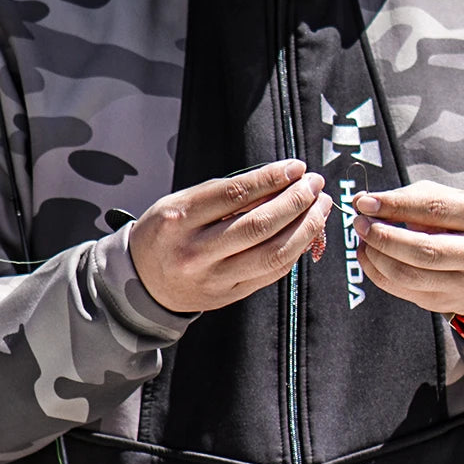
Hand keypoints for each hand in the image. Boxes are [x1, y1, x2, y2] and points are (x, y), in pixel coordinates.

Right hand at [129, 160, 333, 314]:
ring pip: (273, 253)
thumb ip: (225, 194)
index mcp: (180, 220)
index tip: (296, 167)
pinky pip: (272, 272)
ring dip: (305, 227)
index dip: (271, 179)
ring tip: (320, 206)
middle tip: (315, 184)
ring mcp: (214, 278)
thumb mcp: (181, 203)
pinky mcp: (230, 296)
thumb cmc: (165, 233)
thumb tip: (278, 182)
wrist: (142, 283)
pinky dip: (294, 249)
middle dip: (296, 201)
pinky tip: (306, 232)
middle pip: (259, 225)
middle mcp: (196, 252)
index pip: (235, 195)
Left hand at [351, 183, 463, 315]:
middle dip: (384, 236)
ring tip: (364, 238)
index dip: (396, 206)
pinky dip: (377, 271)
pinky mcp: (443, 301)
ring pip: (408, 274)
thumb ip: (407, 198)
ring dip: (377, 255)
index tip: (366, 203)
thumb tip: (363, 202)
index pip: (434, 209)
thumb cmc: (462, 225)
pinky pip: (401, 289)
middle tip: (361, 223)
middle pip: (424, 250)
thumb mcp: (447, 200)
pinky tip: (370, 255)